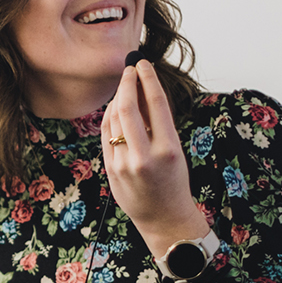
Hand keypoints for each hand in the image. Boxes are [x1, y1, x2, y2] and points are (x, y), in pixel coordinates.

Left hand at [100, 60, 209, 256]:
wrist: (164, 218)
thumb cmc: (174, 182)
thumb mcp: (175, 151)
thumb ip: (159, 124)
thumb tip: (145, 90)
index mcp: (168, 150)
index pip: (156, 104)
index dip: (147, 79)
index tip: (143, 64)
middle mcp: (144, 157)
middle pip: (128, 108)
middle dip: (127, 83)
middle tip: (129, 69)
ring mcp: (124, 164)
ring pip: (113, 120)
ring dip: (117, 98)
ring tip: (124, 87)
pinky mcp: (111, 170)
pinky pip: (106, 135)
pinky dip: (109, 117)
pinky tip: (115, 108)